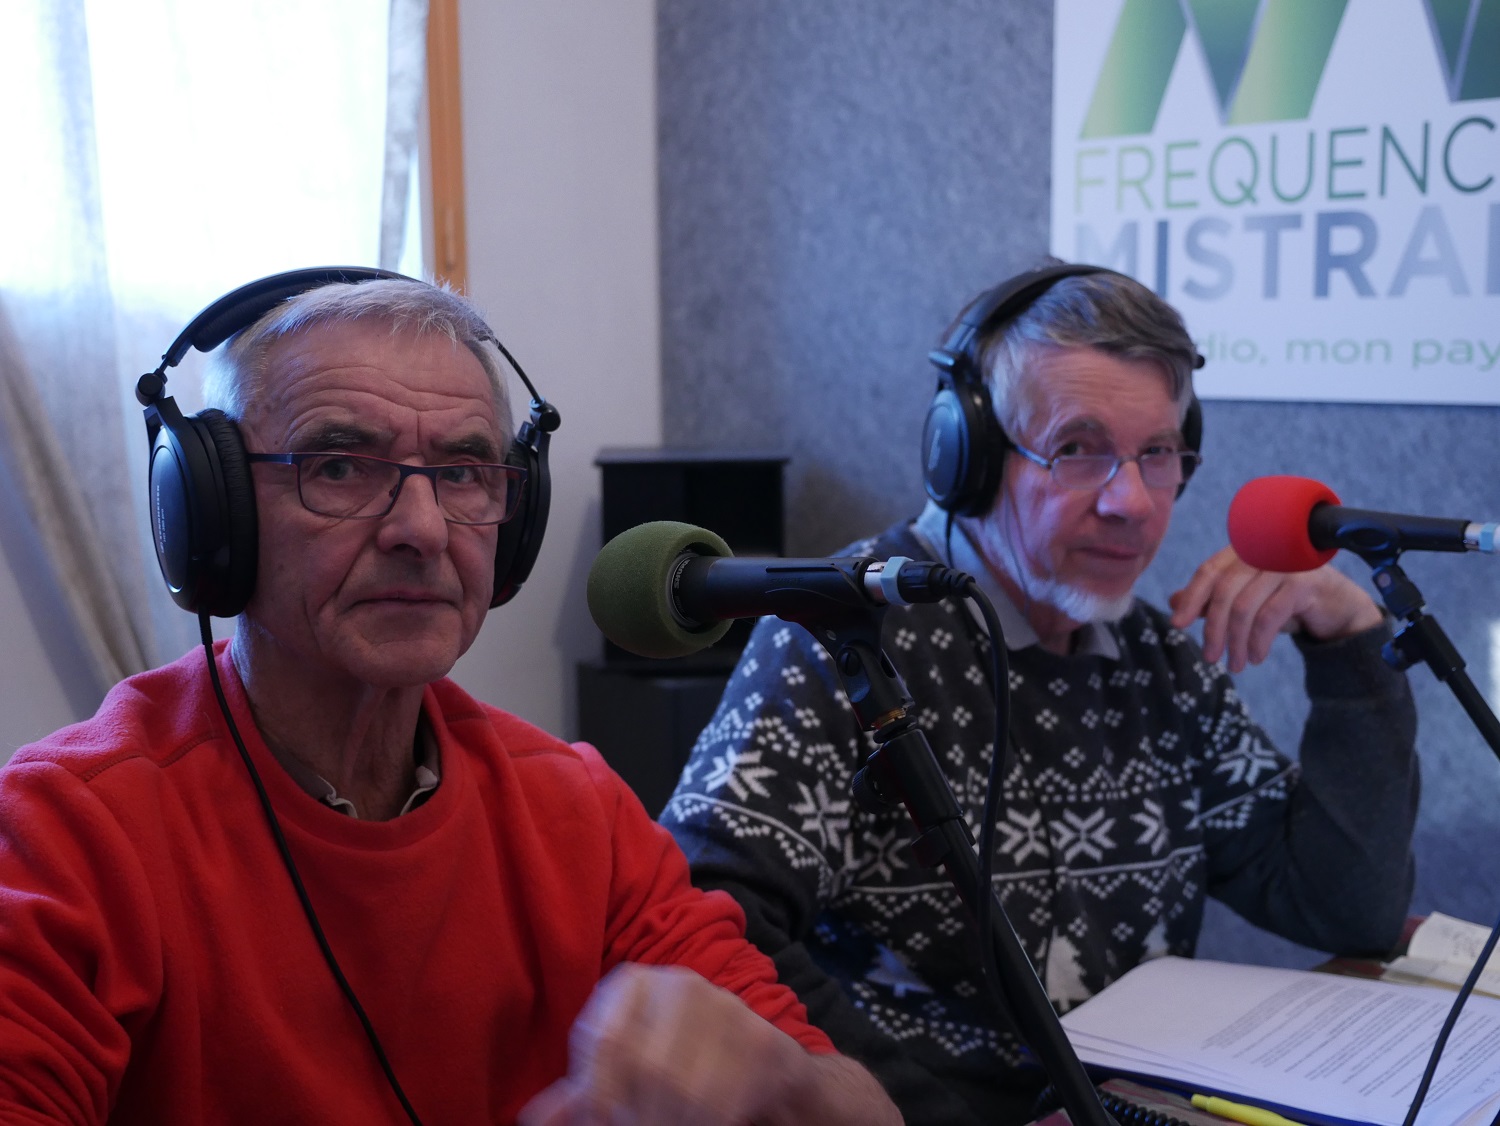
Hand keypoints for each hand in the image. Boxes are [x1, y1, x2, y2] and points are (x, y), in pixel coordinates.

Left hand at [518, 963, 899, 1125]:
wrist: (765, 1066)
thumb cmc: (682, 1064)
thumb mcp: (627, 1072)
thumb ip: (584, 1093)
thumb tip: (533, 1118)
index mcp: (635, 985)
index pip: (602, 1040)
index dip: (597, 1094)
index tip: (604, 1122)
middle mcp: (680, 983)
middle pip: (643, 1066)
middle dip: (639, 1115)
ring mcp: (726, 1006)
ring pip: (684, 1087)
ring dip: (675, 1121)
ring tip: (674, 1125)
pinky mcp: (763, 1040)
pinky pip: (726, 1097)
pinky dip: (712, 1121)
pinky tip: (710, 1122)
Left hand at [1168, 546, 1382, 672]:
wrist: (1338, 608)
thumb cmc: (1286, 601)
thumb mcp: (1245, 600)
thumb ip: (1212, 598)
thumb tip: (1173, 602)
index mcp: (1244, 550)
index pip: (1209, 571)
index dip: (1191, 598)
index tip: (1177, 625)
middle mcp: (1263, 551)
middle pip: (1223, 591)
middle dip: (1212, 628)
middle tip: (1210, 657)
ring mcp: (1285, 564)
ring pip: (1244, 606)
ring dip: (1236, 641)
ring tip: (1236, 665)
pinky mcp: (1305, 582)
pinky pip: (1269, 616)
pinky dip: (1259, 641)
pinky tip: (1257, 657)